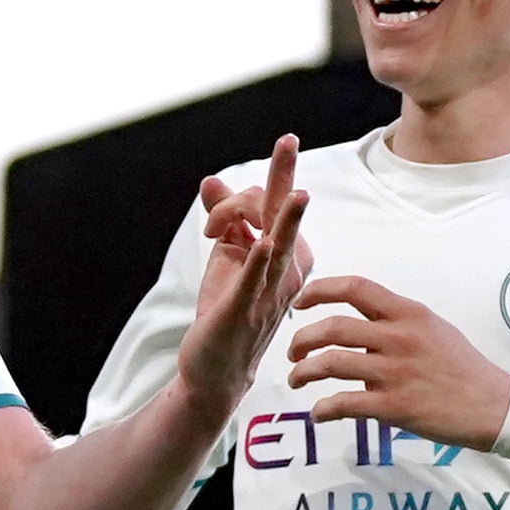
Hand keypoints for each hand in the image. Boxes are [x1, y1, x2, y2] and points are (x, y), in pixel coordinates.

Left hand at [172, 138, 313, 412]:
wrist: (218, 369)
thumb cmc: (227, 311)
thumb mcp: (226, 257)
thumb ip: (224, 219)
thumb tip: (211, 180)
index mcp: (283, 255)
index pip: (277, 205)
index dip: (264, 182)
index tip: (279, 148)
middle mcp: (284, 271)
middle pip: (278, 215)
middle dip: (282, 177)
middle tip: (288, 140)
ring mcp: (268, 293)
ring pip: (280, 248)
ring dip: (287, 220)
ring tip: (298, 195)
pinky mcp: (244, 311)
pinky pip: (254, 284)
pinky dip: (258, 263)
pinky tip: (262, 244)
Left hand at [289, 275, 509, 450]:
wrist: (494, 405)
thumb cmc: (463, 367)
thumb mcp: (433, 329)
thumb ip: (397, 323)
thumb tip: (361, 329)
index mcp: (408, 313)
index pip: (355, 288)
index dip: (319, 290)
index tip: (300, 303)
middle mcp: (399, 337)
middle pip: (333, 327)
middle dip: (302, 339)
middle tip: (293, 352)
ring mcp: (395, 372)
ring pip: (331, 364)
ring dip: (304, 373)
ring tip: (296, 380)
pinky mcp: (395, 406)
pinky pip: (344, 404)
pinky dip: (322, 409)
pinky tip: (318, 413)